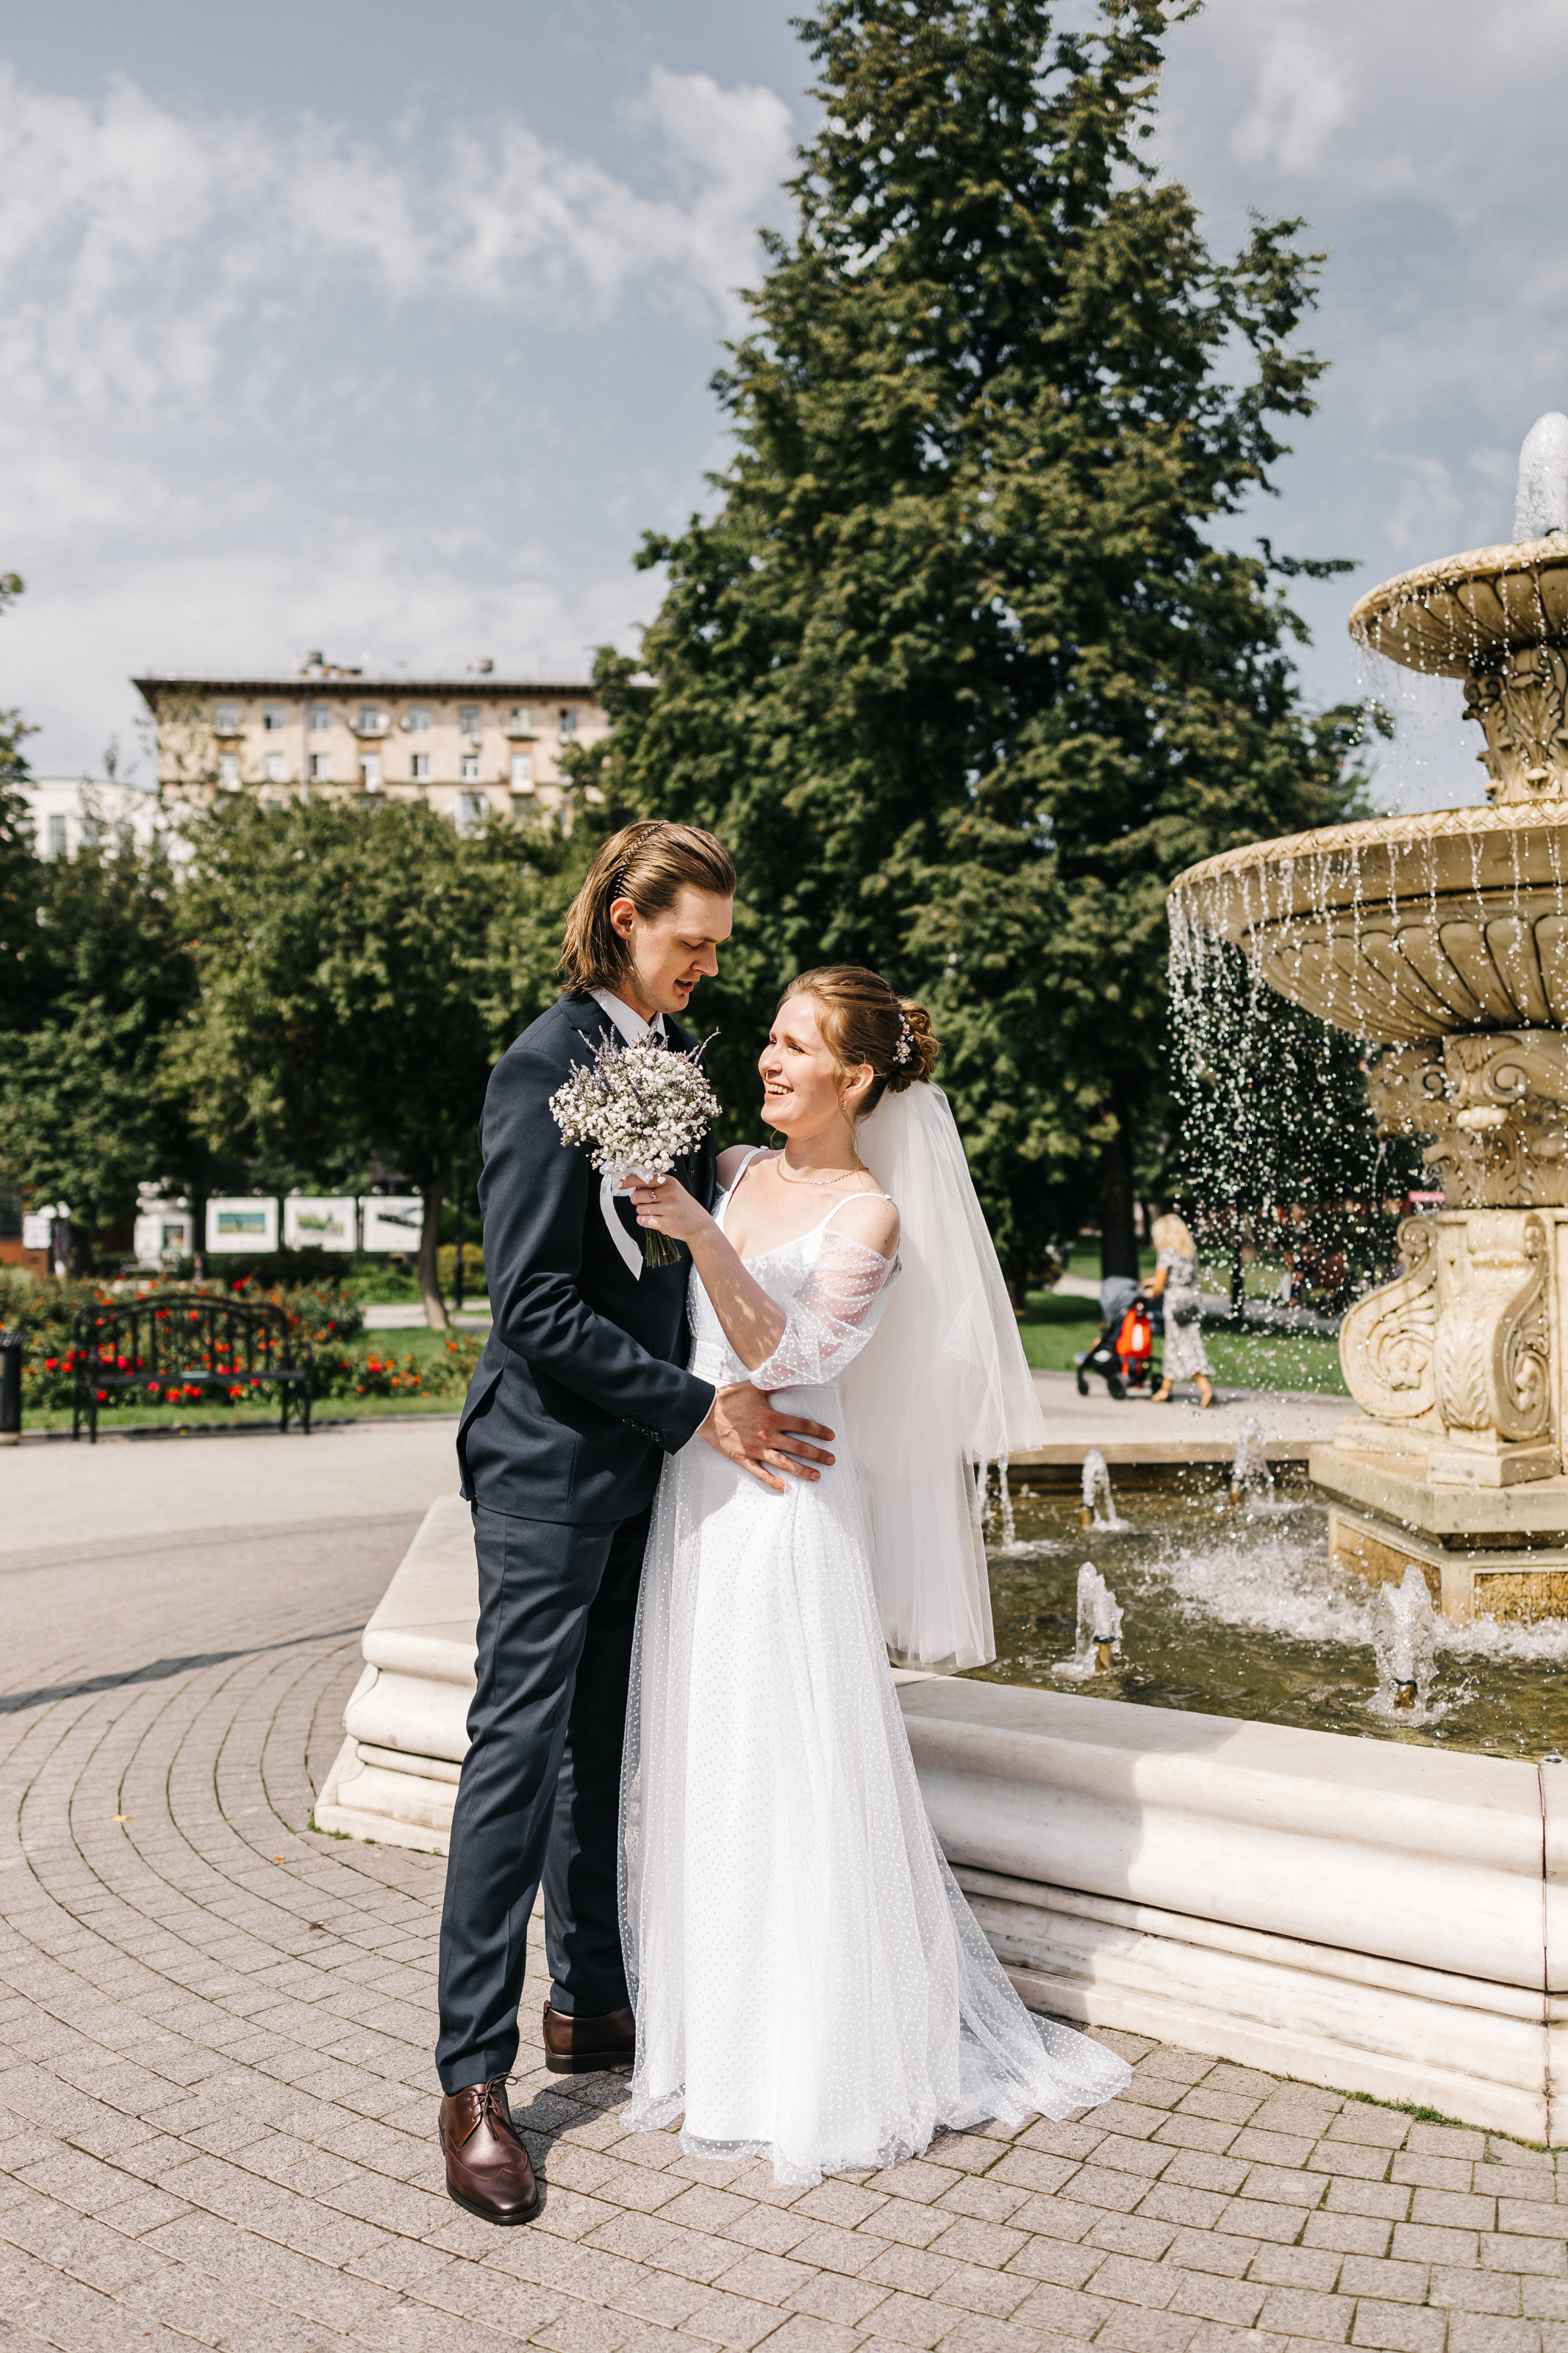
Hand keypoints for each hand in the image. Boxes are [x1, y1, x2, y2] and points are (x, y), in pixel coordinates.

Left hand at [625, 1173, 709, 1246]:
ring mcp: (669, 1209)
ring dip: (643, 1213)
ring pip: (640, 1209)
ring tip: (656, 1214)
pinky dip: (644, 1221)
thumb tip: (633, 1187)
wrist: (700, 1226)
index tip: (620, 1184)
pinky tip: (654, 1221)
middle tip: (646, 1204)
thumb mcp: (674, 1191)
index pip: (644, 1178)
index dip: (629, 1181)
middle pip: (638, 1196)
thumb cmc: (684, 1207)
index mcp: (670, 1182)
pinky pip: (643, 1220)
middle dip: (637, 1201)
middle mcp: (670, 1194)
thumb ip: (656, 1187)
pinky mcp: (666, 1223)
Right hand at [698, 1381, 835, 1493]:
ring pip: (785, 1464)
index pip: (802, 1426)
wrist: (706, 1412)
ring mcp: (756, 1450)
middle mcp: (767, 1436)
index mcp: (772, 1418)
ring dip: (802, 1471)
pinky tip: (785, 1488)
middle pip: (799, 1448)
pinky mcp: (743, 1459)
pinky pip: (760, 1473)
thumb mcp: (754, 1386)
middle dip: (817, 1455)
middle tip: (831, 1460)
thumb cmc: (729, 1398)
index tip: (830, 1436)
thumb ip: (774, 1384)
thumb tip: (789, 1375)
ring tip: (816, 1476)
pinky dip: (773, 1482)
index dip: (819, 1431)